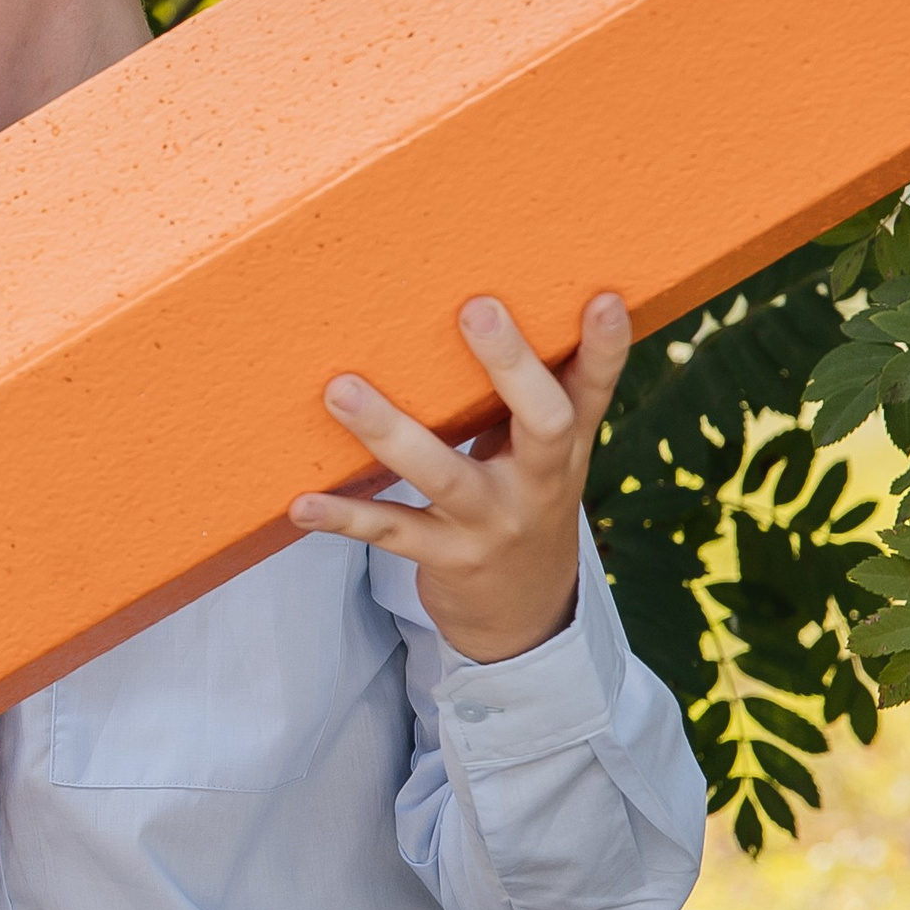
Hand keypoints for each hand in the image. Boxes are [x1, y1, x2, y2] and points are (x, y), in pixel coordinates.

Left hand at [289, 292, 631, 664]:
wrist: (525, 613)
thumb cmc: (522, 499)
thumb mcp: (542, 454)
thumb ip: (525, 395)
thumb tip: (481, 299)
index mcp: (568, 446)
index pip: (595, 389)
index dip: (607, 347)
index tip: (604, 297)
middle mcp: (542, 482)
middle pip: (543, 421)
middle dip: (510, 363)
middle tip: (477, 306)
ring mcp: (494, 522)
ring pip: (444, 474)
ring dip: (388, 430)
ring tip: (340, 389)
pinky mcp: (449, 558)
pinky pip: (392, 531)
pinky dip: (344, 517)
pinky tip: (302, 504)